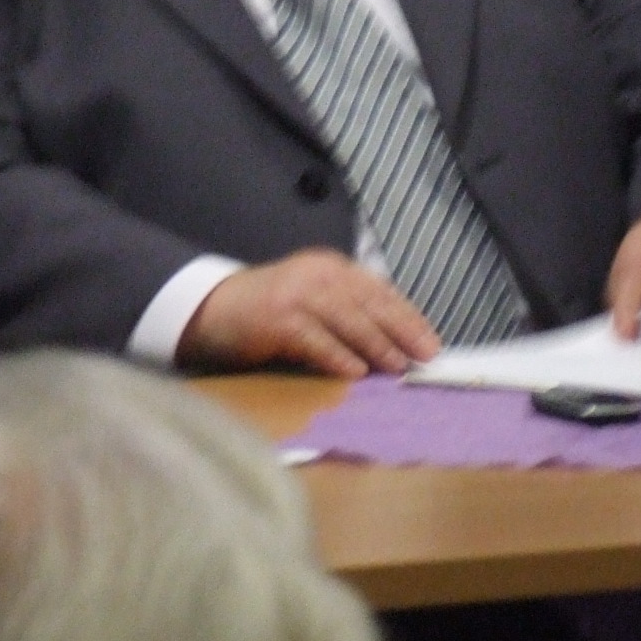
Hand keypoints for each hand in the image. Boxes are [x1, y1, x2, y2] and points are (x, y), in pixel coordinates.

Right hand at [179, 249, 440, 377]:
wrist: (210, 308)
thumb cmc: (268, 312)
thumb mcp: (312, 301)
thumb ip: (346, 313)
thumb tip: (394, 345)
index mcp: (331, 267)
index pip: (379, 290)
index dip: (407, 316)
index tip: (430, 341)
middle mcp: (317, 274)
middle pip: (369, 302)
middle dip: (402, 329)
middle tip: (426, 355)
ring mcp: (296, 293)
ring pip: (346, 318)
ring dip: (376, 343)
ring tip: (398, 366)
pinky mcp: (276, 317)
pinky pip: (313, 339)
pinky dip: (336, 355)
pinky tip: (355, 372)